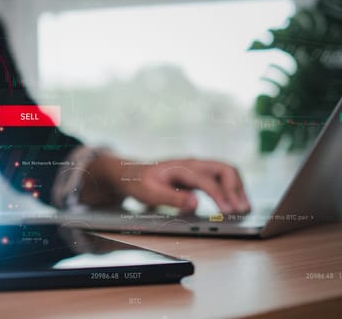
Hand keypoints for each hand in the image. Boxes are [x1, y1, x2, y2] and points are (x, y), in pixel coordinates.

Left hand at [81, 155, 249, 213]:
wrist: (130, 173)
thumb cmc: (139, 183)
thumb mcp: (150, 193)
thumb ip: (172, 199)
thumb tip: (195, 204)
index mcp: (182, 167)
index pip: (208, 180)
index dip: (221, 196)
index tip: (230, 212)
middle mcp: (193, 164)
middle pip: (225, 169)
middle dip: (236, 189)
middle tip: (242, 209)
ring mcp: (197, 169)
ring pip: (226, 172)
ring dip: (237, 188)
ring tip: (244, 208)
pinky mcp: (197, 176)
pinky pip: (220, 179)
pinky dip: (230, 189)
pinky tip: (233, 203)